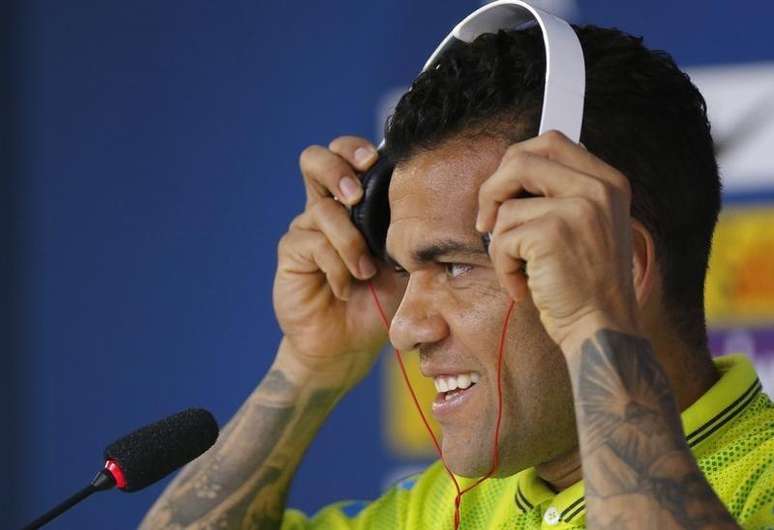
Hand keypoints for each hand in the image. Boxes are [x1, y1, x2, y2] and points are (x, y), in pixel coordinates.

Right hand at [273, 136, 405, 389]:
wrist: (348, 345)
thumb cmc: (380, 301)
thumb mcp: (407, 267)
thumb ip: (415, 239)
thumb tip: (441, 219)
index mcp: (355, 204)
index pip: (346, 155)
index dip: (355, 149)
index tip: (375, 161)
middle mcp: (327, 209)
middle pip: (314, 159)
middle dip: (337, 168)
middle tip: (355, 196)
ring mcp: (306, 229)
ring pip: (323, 209)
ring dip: (349, 242)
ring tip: (363, 272)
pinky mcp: (292, 252)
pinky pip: (313, 243)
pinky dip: (336, 267)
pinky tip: (343, 288)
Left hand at [476, 131, 639, 352]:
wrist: (602, 330)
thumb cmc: (585, 285)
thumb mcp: (587, 227)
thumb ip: (559, 195)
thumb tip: (506, 176)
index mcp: (608, 181)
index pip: (551, 142)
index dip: (515, 162)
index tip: (503, 192)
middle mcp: (599, 188)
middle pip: (520, 158)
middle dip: (492, 190)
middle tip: (487, 223)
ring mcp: (579, 208)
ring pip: (505, 206)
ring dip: (500, 243)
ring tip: (521, 268)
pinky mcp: (554, 233)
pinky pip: (501, 239)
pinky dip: (503, 268)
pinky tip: (523, 286)